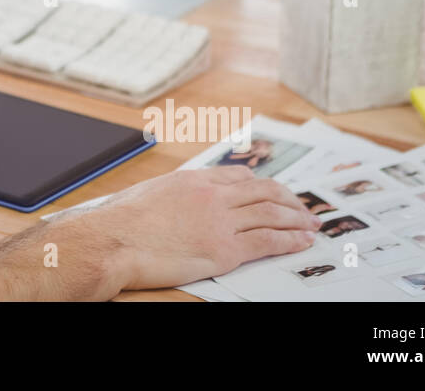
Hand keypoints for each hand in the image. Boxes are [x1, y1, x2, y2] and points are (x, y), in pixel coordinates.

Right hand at [27, 167, 320, 299]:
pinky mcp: (224, 249)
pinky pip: (267, 241)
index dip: (262, 183)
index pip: (239, 176)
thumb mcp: (147, 194)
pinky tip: (302, 242)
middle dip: (289, 199)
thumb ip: (171, 195)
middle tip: (305, 208)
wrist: (113, 240)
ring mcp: (220, 221)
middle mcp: (212, 195)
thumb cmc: (119, 222)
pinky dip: (289, 240)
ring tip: (312, 224)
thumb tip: (172, 203)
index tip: (273, 190)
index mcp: (193, 179)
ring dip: (296, 219)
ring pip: (271, 214)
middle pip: (263, 192)